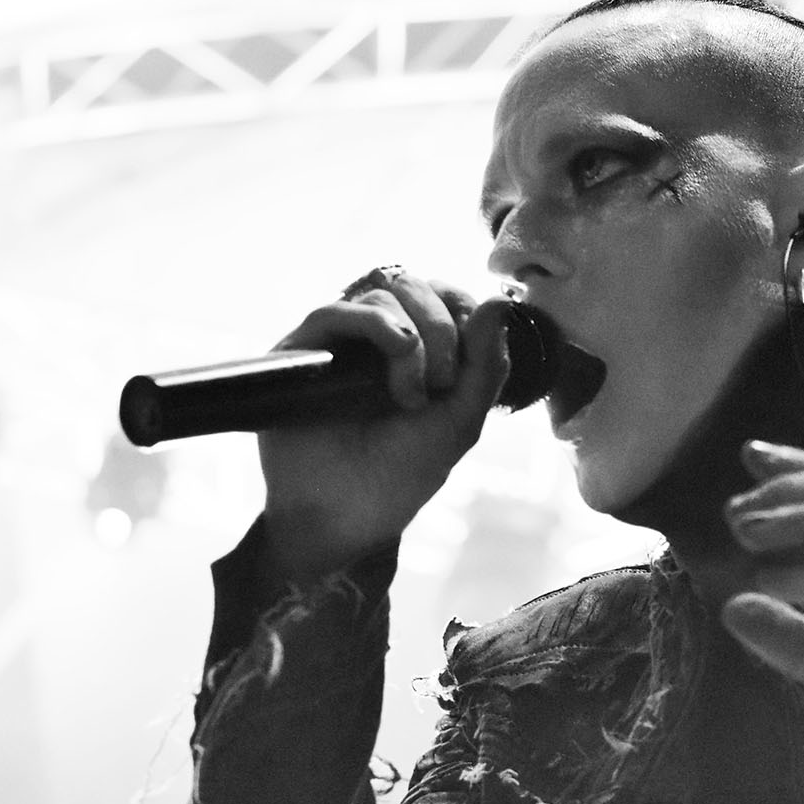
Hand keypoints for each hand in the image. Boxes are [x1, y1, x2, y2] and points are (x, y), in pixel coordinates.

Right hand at [258, 268, 511, 575]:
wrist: (348, 516)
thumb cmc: (402, 473)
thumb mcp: (462, 419)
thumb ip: (488, 364)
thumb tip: (502, 300)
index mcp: (419, 350)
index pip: (445, 295)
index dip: (465, 309)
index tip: (472, 353)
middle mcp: (376, 340)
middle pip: (416, 287)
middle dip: (444, 325)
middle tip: (444, 380)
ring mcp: (338, 344)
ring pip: (381, 293)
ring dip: (415, 335)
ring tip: (412, 393)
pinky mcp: (301, 353)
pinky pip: (335, 311)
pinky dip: (376, 324)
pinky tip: (396, 355)